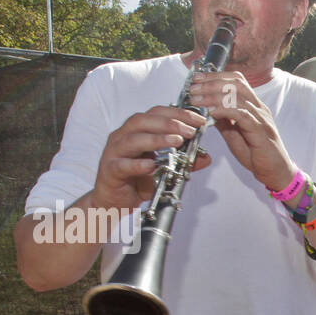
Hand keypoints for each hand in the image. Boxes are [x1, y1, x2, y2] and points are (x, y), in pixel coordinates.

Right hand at [92, 106, 208, 209]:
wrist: (114, 200)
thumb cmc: (137, 180)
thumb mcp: (165, 170)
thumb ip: (183, 162)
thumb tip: (205, 157)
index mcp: (136, 131)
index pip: (156, 114)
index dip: (178, 114)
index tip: (198, 120)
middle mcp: (123, 137)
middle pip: (143, 121)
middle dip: (169, 123)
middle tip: (189, 131)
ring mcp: (114, 152)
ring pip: (132, 139)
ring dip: (156, 139)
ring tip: (177, 141)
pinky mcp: (110, 170)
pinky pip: (122, 165)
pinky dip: (137, 165)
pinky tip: (151, 165)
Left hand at [188, 70, 294, 190]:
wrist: (276, 173)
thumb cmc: (258, 155)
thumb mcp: (234, 135)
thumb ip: (223, 120)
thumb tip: (207, 108)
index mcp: (254, 106)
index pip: (236, 80)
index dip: (216, 76)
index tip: (197, 79)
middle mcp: (259, 108)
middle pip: (236, 83)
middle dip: (211, 82)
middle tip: (193, 87)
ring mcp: (261, 119)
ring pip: (237, 96)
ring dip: (213, 95)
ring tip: (197, 99)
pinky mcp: (260, 131)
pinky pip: (242, 115)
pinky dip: (224, 110)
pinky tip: (211, 112)